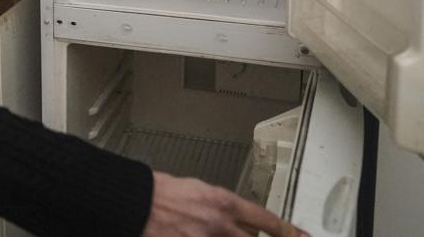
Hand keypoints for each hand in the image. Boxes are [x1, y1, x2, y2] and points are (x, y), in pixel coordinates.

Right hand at [141, 172, 306, 236]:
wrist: (134, 202)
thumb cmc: (159, 192)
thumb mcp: (197, 190)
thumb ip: (220, 206)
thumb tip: (235, 219)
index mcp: (222, 202)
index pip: (266, 220)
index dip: (289, 231)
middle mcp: (219, 224)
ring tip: (224, 232)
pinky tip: (205, 236)